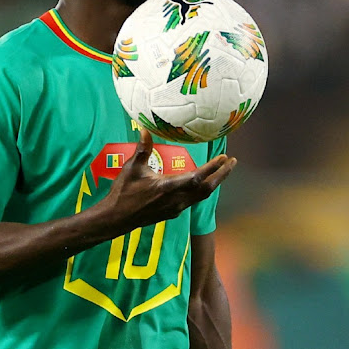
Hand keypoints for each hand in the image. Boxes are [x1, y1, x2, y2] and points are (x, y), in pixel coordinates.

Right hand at [102, 129, 235, 230]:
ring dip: (215, 182)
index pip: (197, 177)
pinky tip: (203, 183)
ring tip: (223, 170)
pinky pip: (194, 200)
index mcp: (168, 187)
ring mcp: (176, 208)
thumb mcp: (132, 168)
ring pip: (202, 196)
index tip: (224, 158)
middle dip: (222, 175)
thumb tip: (145, 130)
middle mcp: (176, 199)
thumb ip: (142, 149)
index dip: (212, 168)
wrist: (117, 218)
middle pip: (207, 189)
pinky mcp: (174, 212)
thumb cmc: (123, 192)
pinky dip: (203, 189)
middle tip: (232, 162)